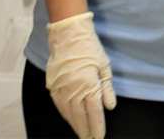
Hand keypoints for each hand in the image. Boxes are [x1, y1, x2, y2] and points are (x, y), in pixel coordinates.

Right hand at [46, 12, 116, 138]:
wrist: (68, 35)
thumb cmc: (89, 48)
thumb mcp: (104, 66)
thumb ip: (107, 89)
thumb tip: (110, 106)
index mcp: (89, 85)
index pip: (95, 113)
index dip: (98, 127)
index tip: (99, 136)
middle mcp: (74, 90)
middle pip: (80, 117)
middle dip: (86, 130)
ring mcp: (61, 89)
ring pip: (68, 114)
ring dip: (75, 125)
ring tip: (81, 133)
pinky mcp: (53, 86)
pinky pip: (59, 105)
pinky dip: (65, 114)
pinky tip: (70, 119)